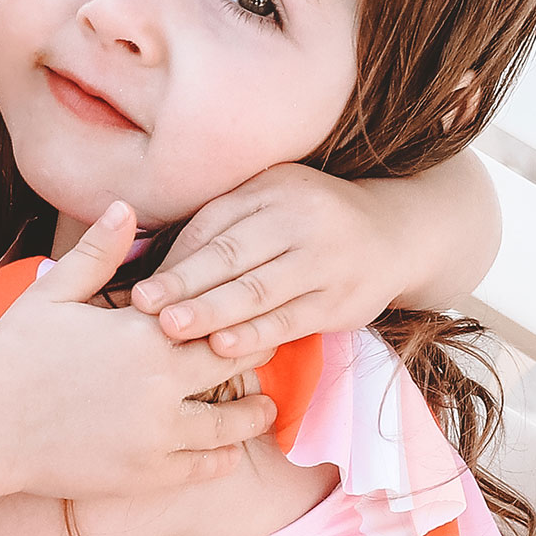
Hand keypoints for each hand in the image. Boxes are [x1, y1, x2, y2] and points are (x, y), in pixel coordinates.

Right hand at [0, 204, 279, 498]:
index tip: (252, 310)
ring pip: (232, 425)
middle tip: (269, 354)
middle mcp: (160, 385)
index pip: (218, 318)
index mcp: (143, 334)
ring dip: (252, 416)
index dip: (240, 314)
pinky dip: (222, 457)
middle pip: (235, 366)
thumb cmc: (10, 355)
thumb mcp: (51, 294)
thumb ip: (97, 253)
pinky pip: (205, 468)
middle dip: (253, 358)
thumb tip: (124, 205)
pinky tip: (228, 450)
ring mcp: (157, 435)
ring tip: (264, 410)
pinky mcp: (146, 475)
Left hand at [128, 164, 403, 356]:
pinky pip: (291, 320)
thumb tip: (160, 267)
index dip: (177, 258)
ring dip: (214, 311)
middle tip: (145, 306)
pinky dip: (255, 334)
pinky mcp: (342, 299)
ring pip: (260, 289)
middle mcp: (300, 218)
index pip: (216, 223)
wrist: (394, 234)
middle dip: (186, 283)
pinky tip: (225, 346)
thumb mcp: (273, 202)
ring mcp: (325, 260)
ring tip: (174, 328)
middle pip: (233, 254)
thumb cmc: (313, 221)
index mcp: (274, 189)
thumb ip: (224, 225)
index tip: (140, 288)